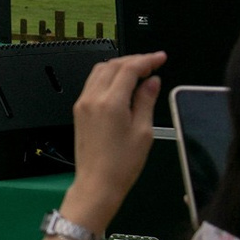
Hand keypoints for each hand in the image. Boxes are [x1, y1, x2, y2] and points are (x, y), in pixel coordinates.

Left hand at [63, 51, 166, 228]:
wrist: (97, 182)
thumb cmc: (122, 163)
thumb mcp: (143, 131)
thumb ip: (146, 101)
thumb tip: (152, 81)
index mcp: (110, 102)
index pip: (128, 69)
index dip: (146, 60)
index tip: (160, 57)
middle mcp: (92, 98)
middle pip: (112, 65)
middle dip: (133, 60)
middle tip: (153, 62)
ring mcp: (82, 103)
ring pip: (99, 71)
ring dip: (119, 66)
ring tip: (140, 70)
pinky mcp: (79, 110)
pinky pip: (92, 83)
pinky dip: (108, 77)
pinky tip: (122, 83)